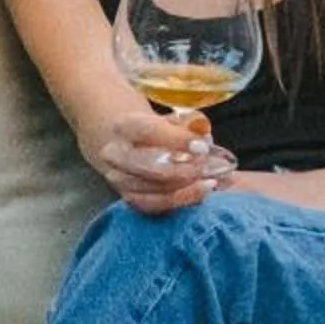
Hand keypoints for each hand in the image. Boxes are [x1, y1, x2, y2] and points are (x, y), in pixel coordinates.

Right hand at [84, 104, 235, 216]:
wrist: (128, 144)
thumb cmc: (156, 131)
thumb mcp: (171, 119)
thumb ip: (190, 123)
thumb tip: (203, 131)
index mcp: (123, 126)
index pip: (148, 132)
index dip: (177, 140)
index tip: (202, 147)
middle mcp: (114, 154)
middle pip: (148, 166)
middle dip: (183, 169)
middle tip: (208, 168)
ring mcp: (118, 179)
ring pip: (153, 189)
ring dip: (186, 187)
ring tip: (210, 181)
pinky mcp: (128, 198)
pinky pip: (155, 205)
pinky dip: (180, 200)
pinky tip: (200, 193)